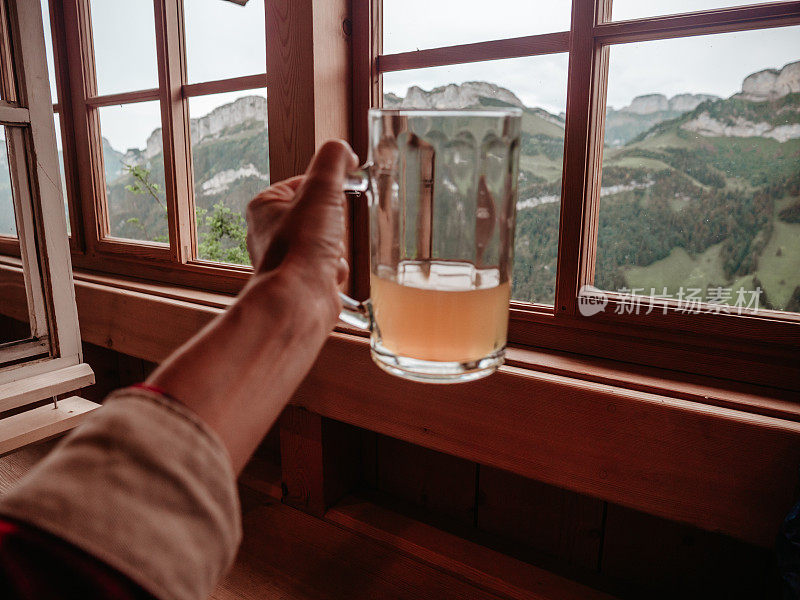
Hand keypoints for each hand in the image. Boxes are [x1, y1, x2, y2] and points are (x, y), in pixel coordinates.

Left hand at [148, 139, 358, 472]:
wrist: (300, 301)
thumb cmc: (304, 247)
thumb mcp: (322, 189)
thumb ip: (333, 160)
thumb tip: (344, 152)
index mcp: (264, 205)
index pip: (307, 183)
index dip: (328, 192)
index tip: (333, 202)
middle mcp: (268, 232)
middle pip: (322, 215)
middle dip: (335, 228)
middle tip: (327, 236)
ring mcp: (283, 259)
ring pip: (329, 242)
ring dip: (337, 251)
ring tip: (327, 260)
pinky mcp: (298, 281)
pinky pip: (330, 268)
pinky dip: (336, 272)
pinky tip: (329, 277)